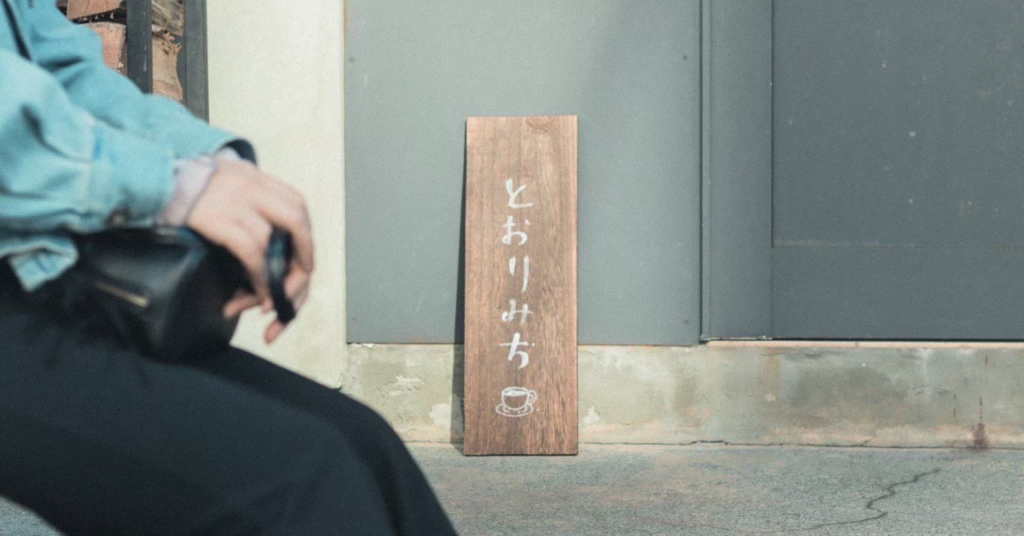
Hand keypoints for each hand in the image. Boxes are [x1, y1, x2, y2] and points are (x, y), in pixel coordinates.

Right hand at [185, 158, 314, 342]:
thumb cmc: (182, 190)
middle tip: (297, 282)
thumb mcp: (222, 182)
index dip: (306, 237)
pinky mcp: (218, 220)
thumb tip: (268, 238)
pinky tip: (258, 291)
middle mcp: (250, 186)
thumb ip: (247, 200)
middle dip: (303, 256)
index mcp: (254, 177)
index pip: (297, 205)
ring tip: (271, 298)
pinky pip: (253, 253)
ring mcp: (235, 202)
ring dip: (278, 277)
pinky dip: (261, 277)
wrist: (145, 179)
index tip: (304, 261)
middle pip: (297, 222)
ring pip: (276, 242)